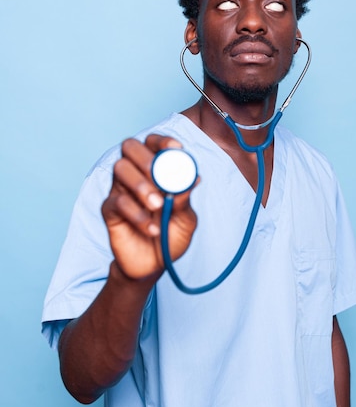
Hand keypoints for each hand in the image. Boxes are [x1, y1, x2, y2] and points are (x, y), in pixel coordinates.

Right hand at [102, 134, 197, 279]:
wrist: (154, 265)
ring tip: (157, 205)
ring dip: (141, 185)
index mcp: (155, 170)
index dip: (163, 141)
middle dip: (146, 157)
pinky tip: (153, 229)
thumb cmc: (171, 235)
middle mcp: (135, 174)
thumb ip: (185, 199)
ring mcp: (120, 190)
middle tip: (161, 177)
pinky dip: (137, 215)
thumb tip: (193, 178)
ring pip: (120, 169)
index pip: (153, 143)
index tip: (177, 149)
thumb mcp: (186, 219)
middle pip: (130, 146)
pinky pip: (117, 202)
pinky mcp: (110, 210)